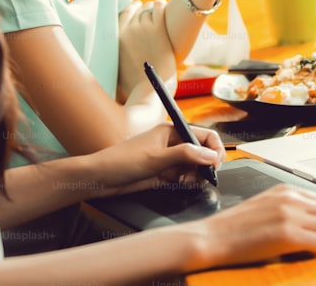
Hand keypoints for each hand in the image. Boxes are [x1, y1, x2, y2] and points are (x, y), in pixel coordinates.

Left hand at [90, 122, 224, 194]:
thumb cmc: (122, 161)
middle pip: (202, 152)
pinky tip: (180, 184)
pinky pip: (185, 176)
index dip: (214, 149)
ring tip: (185, 181)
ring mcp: (169, 159)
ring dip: (195, 175)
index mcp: (171, 131)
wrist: (100, 178)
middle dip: (204, 165)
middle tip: (201, 176)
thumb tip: (211, 156)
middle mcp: (173, 143)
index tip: (215, 165)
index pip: (204, 135)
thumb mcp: (156, 158)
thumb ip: (186, 155)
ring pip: (195, 166)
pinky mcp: (164, 173)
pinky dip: (187, 182)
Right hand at [118, 0, 175, 93]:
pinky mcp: (158, 29)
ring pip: (148, 9)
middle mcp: (128, 30)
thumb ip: (114, 62)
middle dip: (143, 8)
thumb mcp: (117, 73)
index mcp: (118, 39)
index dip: (130, 9)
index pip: (122, 16)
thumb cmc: (136, 85)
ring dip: (152, 7)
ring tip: (157, 8)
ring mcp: (143, 29)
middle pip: (136, 11)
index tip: (135, 6)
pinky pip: (158, 8)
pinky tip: (162, 5)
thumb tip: (109, 64)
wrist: (152, 88)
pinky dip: (160, 4)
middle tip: (147, 6)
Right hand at [188, 184, 315, 269]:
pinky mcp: (288, 235)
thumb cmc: (236, 226)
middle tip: (315, 239)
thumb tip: (315, 217)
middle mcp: (291, 199)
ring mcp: (290, 216)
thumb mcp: (266, 204)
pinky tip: (301, 251)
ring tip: (306, 245)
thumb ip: (290, 205)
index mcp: (286, 190)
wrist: (213, 237)